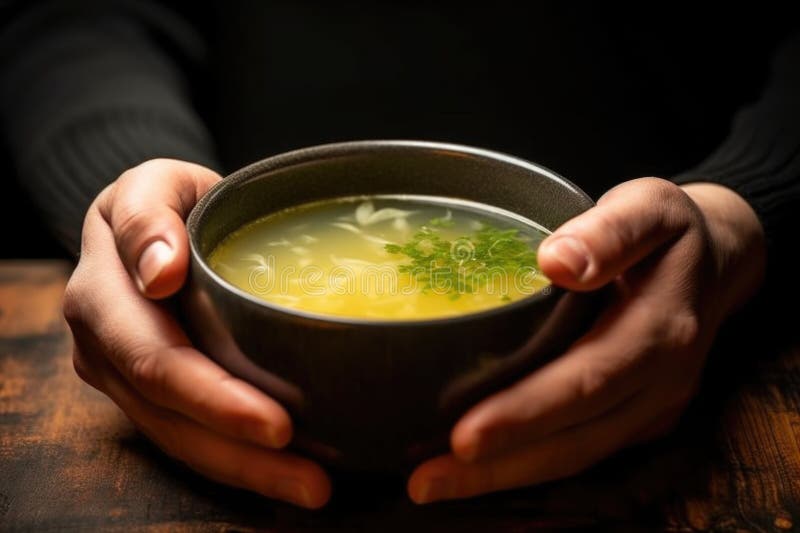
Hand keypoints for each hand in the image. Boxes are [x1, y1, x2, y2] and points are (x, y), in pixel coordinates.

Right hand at [64, 159, 330, 507]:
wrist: (153, 222)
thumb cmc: (167, 199)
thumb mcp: (155, 183)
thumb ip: (149, 216)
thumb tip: (158, 272)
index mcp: (101, 294)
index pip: (157, 360)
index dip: (214, 397)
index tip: (278, 424)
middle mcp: (101, 346)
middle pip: (171, 415)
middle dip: (242, 454)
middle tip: (313, 481)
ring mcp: (120, 376)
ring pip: (179, 440)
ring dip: (246, 472)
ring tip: (311, 489)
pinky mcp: (145, 394)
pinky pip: (187, 436)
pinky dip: (236, 462)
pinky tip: (284, 473)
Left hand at [407, 178, 765, 502]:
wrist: (717, 262)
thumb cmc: (671, 231)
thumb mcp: (648, 207)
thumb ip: (609, 232)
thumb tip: (556, 261)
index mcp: (660, 329)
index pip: (586, 380)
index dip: (526, 411)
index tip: (465, 434)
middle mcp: (660, 381)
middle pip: (577, 438)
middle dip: (500, 464)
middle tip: (428, 480)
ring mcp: (653, 406)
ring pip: (577, 456)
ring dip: (505, 477)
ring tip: (434, 484)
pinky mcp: (640, 417)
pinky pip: (584, 449)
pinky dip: (529, 464)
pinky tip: (480, 467)